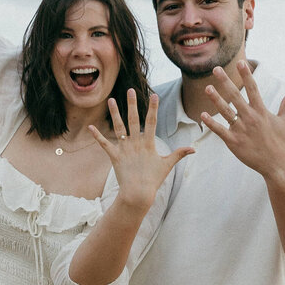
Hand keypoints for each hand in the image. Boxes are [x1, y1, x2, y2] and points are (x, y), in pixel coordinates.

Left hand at [89, 90, 191, 211]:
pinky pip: (104, 144)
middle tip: (130, 90)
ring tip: (111, 100)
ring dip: (115, 113)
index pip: (152, 121)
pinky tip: (90, 126)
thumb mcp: (167, 166)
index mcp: (148, 143)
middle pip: (134, 119)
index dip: (154, 108)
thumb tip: (194, 149)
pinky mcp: (114, 156)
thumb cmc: (153, 180)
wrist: (138, 194)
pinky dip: (97, 135)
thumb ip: (179, 154)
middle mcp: (136, 143)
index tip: (155, 95)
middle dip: (133, 104)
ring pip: (118, 127)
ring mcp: (124, 149)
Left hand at [200, 61, 284, 182]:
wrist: (277, 165)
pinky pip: (220, 131)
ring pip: (225, 111)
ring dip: (216, 99)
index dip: (246, 75)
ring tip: (207, 88)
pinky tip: (203, 115)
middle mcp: (250, 118)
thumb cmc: (281, 142)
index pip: (253, 89)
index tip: (241, 63)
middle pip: (236, 96)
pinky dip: (211, 123)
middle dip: (225, 81)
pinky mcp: (234, 142)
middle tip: (216, 69)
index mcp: (261, 111)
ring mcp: (241, 130)